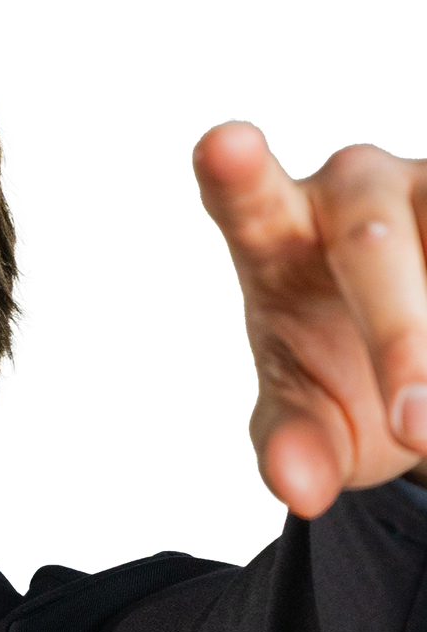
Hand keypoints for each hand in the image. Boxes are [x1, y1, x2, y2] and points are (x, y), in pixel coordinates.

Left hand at [193, 123, 426, 517]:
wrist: (417, 366)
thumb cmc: (337, 373)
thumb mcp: (309, 422)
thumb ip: (293, 448)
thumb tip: (300, 487)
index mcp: (278, 234)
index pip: (247, 200)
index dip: (236, 173)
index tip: (224, 144)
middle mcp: (356, 189)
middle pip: (373, 244)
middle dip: (400, 337)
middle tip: (414, 428)